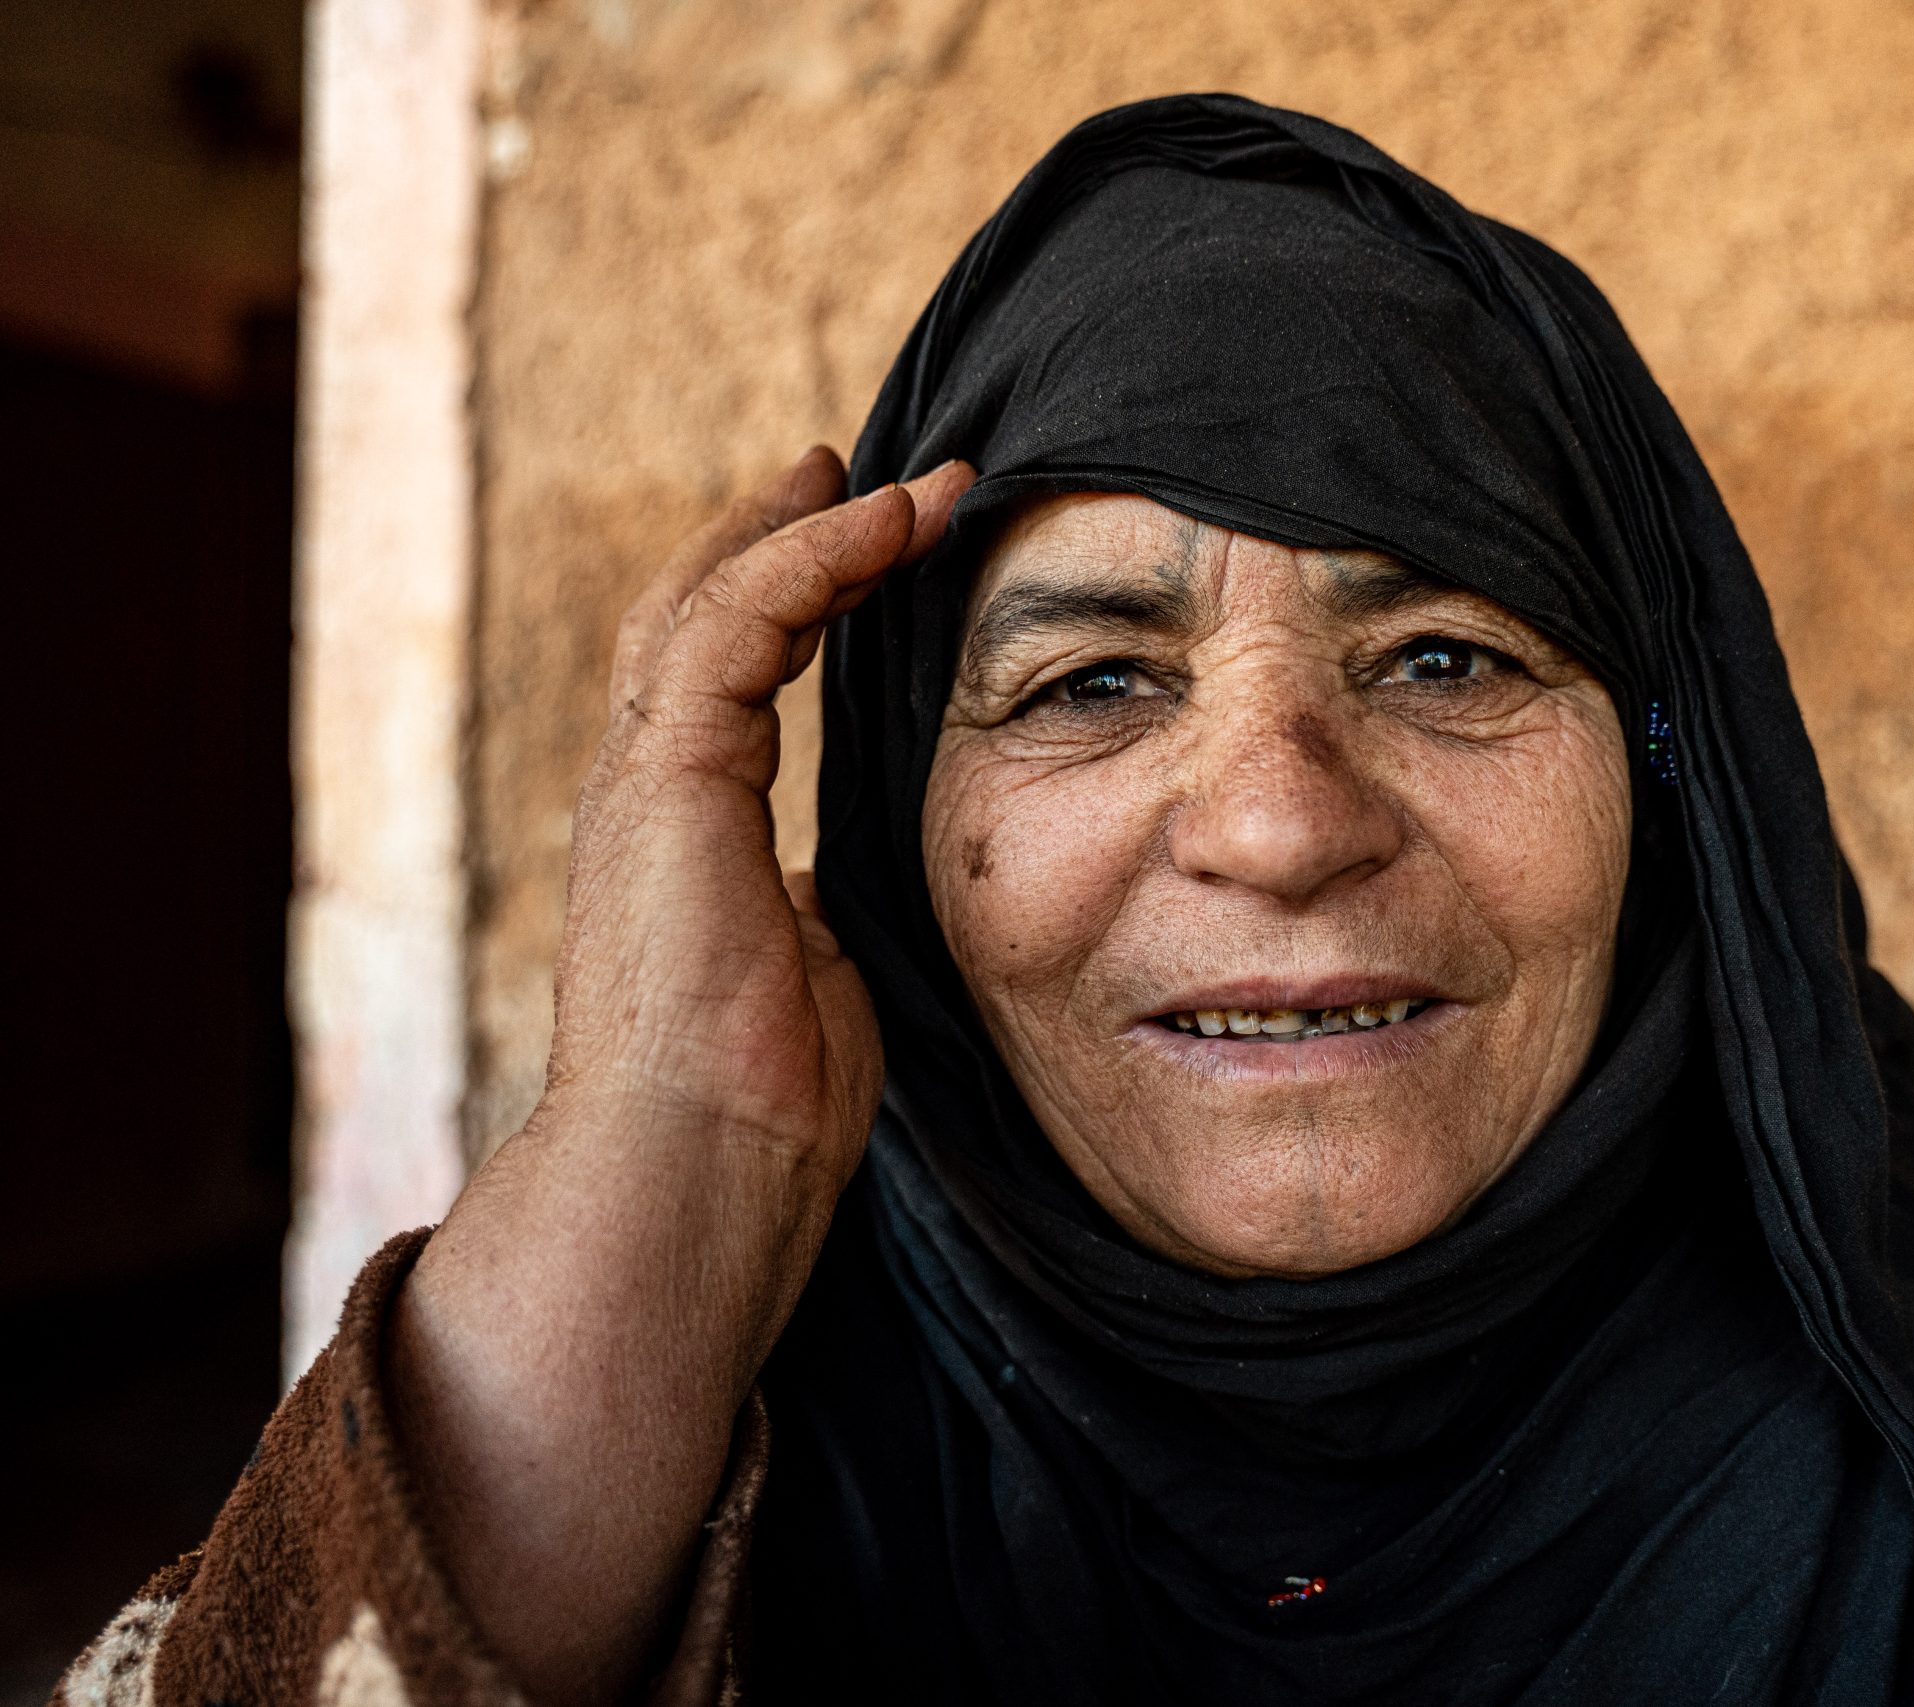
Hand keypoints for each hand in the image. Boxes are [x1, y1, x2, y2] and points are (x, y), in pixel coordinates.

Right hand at [548, 446, 967, 1187]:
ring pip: (709, 599)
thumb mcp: (811, 970)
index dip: (793, 601)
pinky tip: (884, 522)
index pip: (727, 678)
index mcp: (682, 831)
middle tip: (869, 478)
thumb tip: (831, 896)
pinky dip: (811, 557)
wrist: (703, 1164)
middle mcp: (646, 789)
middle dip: (785, 534)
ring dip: (811, 528)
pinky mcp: (670, 775)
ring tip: (900, 483)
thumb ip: (812, 910)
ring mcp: (645, 778)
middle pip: (698, 614)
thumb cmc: (764, 1101)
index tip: (869, 545)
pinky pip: (737, 623)